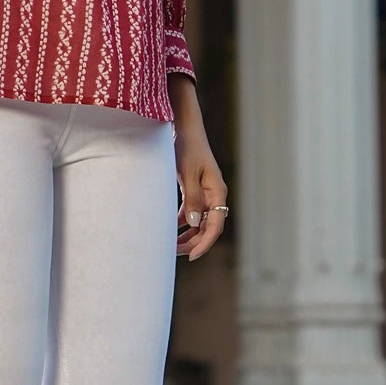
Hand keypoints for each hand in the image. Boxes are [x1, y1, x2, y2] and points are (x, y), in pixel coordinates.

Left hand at [169, 77, 227, 262]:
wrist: (184, 128)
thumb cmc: (187, 148)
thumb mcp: (187, 174)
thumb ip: (192, 200)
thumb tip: (195, 225)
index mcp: (217, 192)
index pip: (216, 225)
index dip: (205, 243)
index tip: (191, 256)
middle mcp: (214, 195)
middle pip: (208, 227)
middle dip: (193, 242)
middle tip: (174, 253)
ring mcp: (205, 193)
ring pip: (199, 222)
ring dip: (187, 235)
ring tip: (170, 246)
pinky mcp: (194, 190)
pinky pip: (191, 212)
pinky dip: (182, 222)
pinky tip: (168, 230)